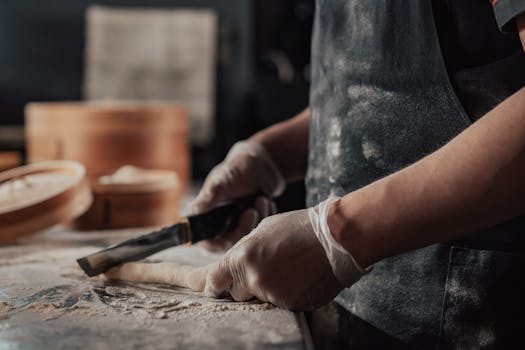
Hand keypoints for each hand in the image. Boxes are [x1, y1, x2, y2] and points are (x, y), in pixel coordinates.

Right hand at [191, 140, 284, 250]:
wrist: (261, 163)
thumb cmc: (238, 167)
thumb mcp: (224, 179)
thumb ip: (211, 195)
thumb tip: (194, 211)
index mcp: (207, 216)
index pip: (209, 244)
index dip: (221, 243)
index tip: (237, 229)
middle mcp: (221, 225)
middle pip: (232, 245)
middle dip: (246, 228)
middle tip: (253, 210)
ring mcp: (238, 226)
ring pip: (249, 239)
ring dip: (260, 219)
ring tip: (263, 199)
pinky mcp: (255, 225)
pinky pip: (264, 233)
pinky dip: (267, 218)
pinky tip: (267, 202)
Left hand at [204, 198, 366, 310]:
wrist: (337, 238)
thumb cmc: (300, 227)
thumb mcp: (264, 229)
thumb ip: (245, 249)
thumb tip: (236, 262)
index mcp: (242, 257)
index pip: (214, 281)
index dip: (215, 284)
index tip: (218, 285)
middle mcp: (254, 279)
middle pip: (237, 293)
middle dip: (246, 284)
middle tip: (266, 268)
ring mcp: (273, 294)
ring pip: (261, 298)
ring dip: (269, 288)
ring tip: (289, 269)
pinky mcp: (292, 305)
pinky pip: (282, 303)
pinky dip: (288, 293)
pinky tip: (301, 277)